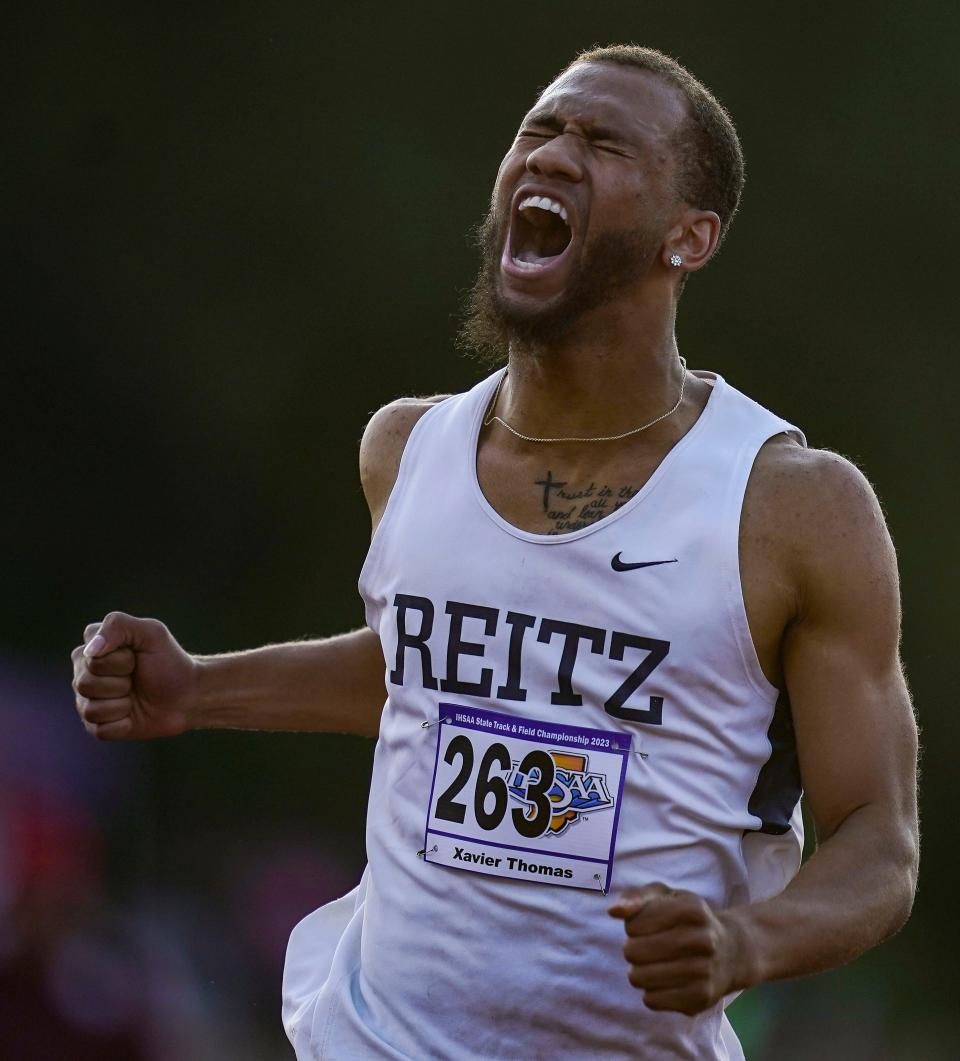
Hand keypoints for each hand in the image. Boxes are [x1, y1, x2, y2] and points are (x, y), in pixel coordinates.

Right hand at [71, 611, 198, 740]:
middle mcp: (84, 673)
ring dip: (122, 704)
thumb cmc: (169, 662)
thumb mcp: (151, 632)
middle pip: (85, 684)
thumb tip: (91, 649)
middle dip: (121, 682)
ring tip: (135, 696)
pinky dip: (123, 724)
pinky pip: (100, 730)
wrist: (188, 696)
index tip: (136, 656)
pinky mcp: (97, 726)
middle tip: (137, 678)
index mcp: (93, 647)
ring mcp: (88, 700)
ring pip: (91, 709)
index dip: (120, 660)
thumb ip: (118, 625)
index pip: (90, 658)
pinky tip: (133, 715)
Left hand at [608, 883, 744, 1015]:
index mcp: (692, 909)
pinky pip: (651, 1000)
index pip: (633, 924)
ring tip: (655, 963)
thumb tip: (613, 910)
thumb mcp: (664, 897)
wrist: (731, 952)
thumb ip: (635, 897)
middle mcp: (702, 940)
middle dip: (633, 949)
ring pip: (639, 978)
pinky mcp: (701, 999)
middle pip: (633, 952)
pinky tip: (666, 980)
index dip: (633, 925)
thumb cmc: (686, 919)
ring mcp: (704, 972)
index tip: (648, 925)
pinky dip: (651, 991)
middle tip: (648, 947)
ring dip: (639, 971)